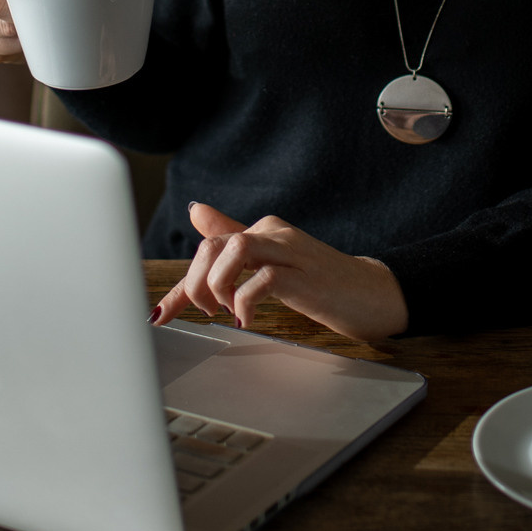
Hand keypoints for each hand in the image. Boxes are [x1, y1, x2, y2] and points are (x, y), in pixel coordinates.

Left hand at [151, 203, 408, 341]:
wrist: (373, 295)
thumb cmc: (320, 284)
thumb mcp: (271, 263)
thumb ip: (235, 237)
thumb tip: (197, 211)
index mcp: (262, 230)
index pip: (208, 248)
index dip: (180, 286)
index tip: (159, 317)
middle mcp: (273, 232)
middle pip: (213, 245)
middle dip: (195, 285)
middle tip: (205, 313)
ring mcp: (290, 251)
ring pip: (234, 250)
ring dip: (217, 287)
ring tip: (225, 312)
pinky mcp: (305, 274)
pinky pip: (263, 278)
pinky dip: (246, 300)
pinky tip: (247, 319)